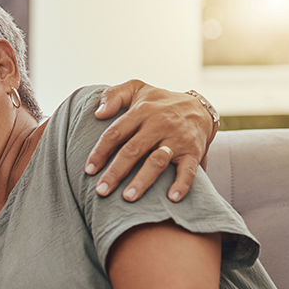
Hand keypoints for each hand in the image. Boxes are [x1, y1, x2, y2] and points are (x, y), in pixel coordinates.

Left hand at [85, 79, 216, 202]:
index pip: (116, 132)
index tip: (89, 170)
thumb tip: (98, 113)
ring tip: (128, 197)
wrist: (200, 108)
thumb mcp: (136, 89)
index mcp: (142, 111)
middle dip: (115, 172)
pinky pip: (188, 169)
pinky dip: (182, 184)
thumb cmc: (158, 103)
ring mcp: (177, 139)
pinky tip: (171, 198)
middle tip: (101, 190)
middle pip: (133, 150)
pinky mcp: (193, 151)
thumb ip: (114, 95)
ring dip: (142, 180)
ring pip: (157, 161)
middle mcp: (159, 124)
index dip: (100, 152)